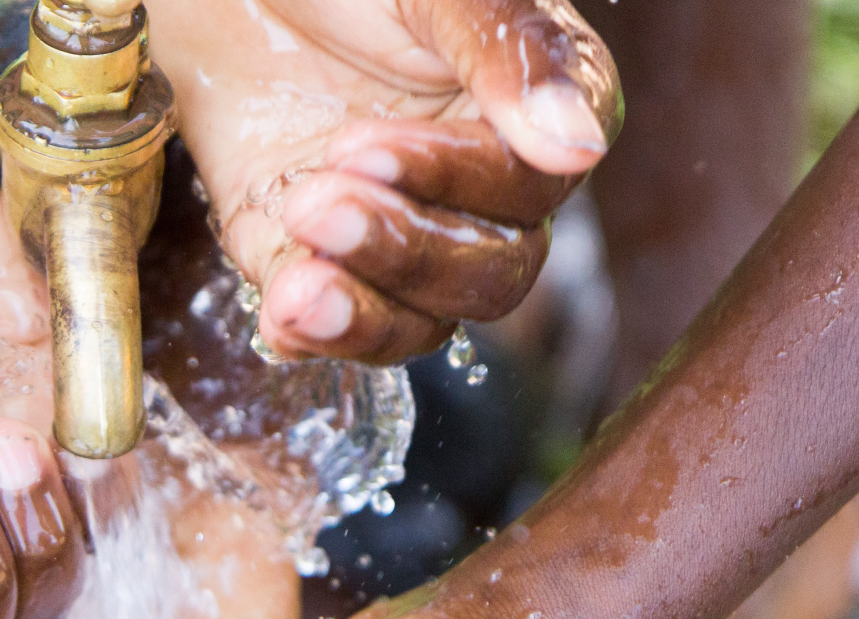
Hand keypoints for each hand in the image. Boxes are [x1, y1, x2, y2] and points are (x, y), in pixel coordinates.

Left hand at [143, 0, 619, 362]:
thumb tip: (576, 143)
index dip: (454, 178)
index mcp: (531, 110)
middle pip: (489, 271)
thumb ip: (503, 48)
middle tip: (316, 200)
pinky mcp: (313, 261)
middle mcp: (477, 187)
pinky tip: (282, 313)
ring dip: (362, 311)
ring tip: (299, 284)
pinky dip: (310, 331)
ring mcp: (397, 233)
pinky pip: (334, 327)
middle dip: (405, 251)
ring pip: (421, 318)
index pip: (531, 184)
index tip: (366, 146)